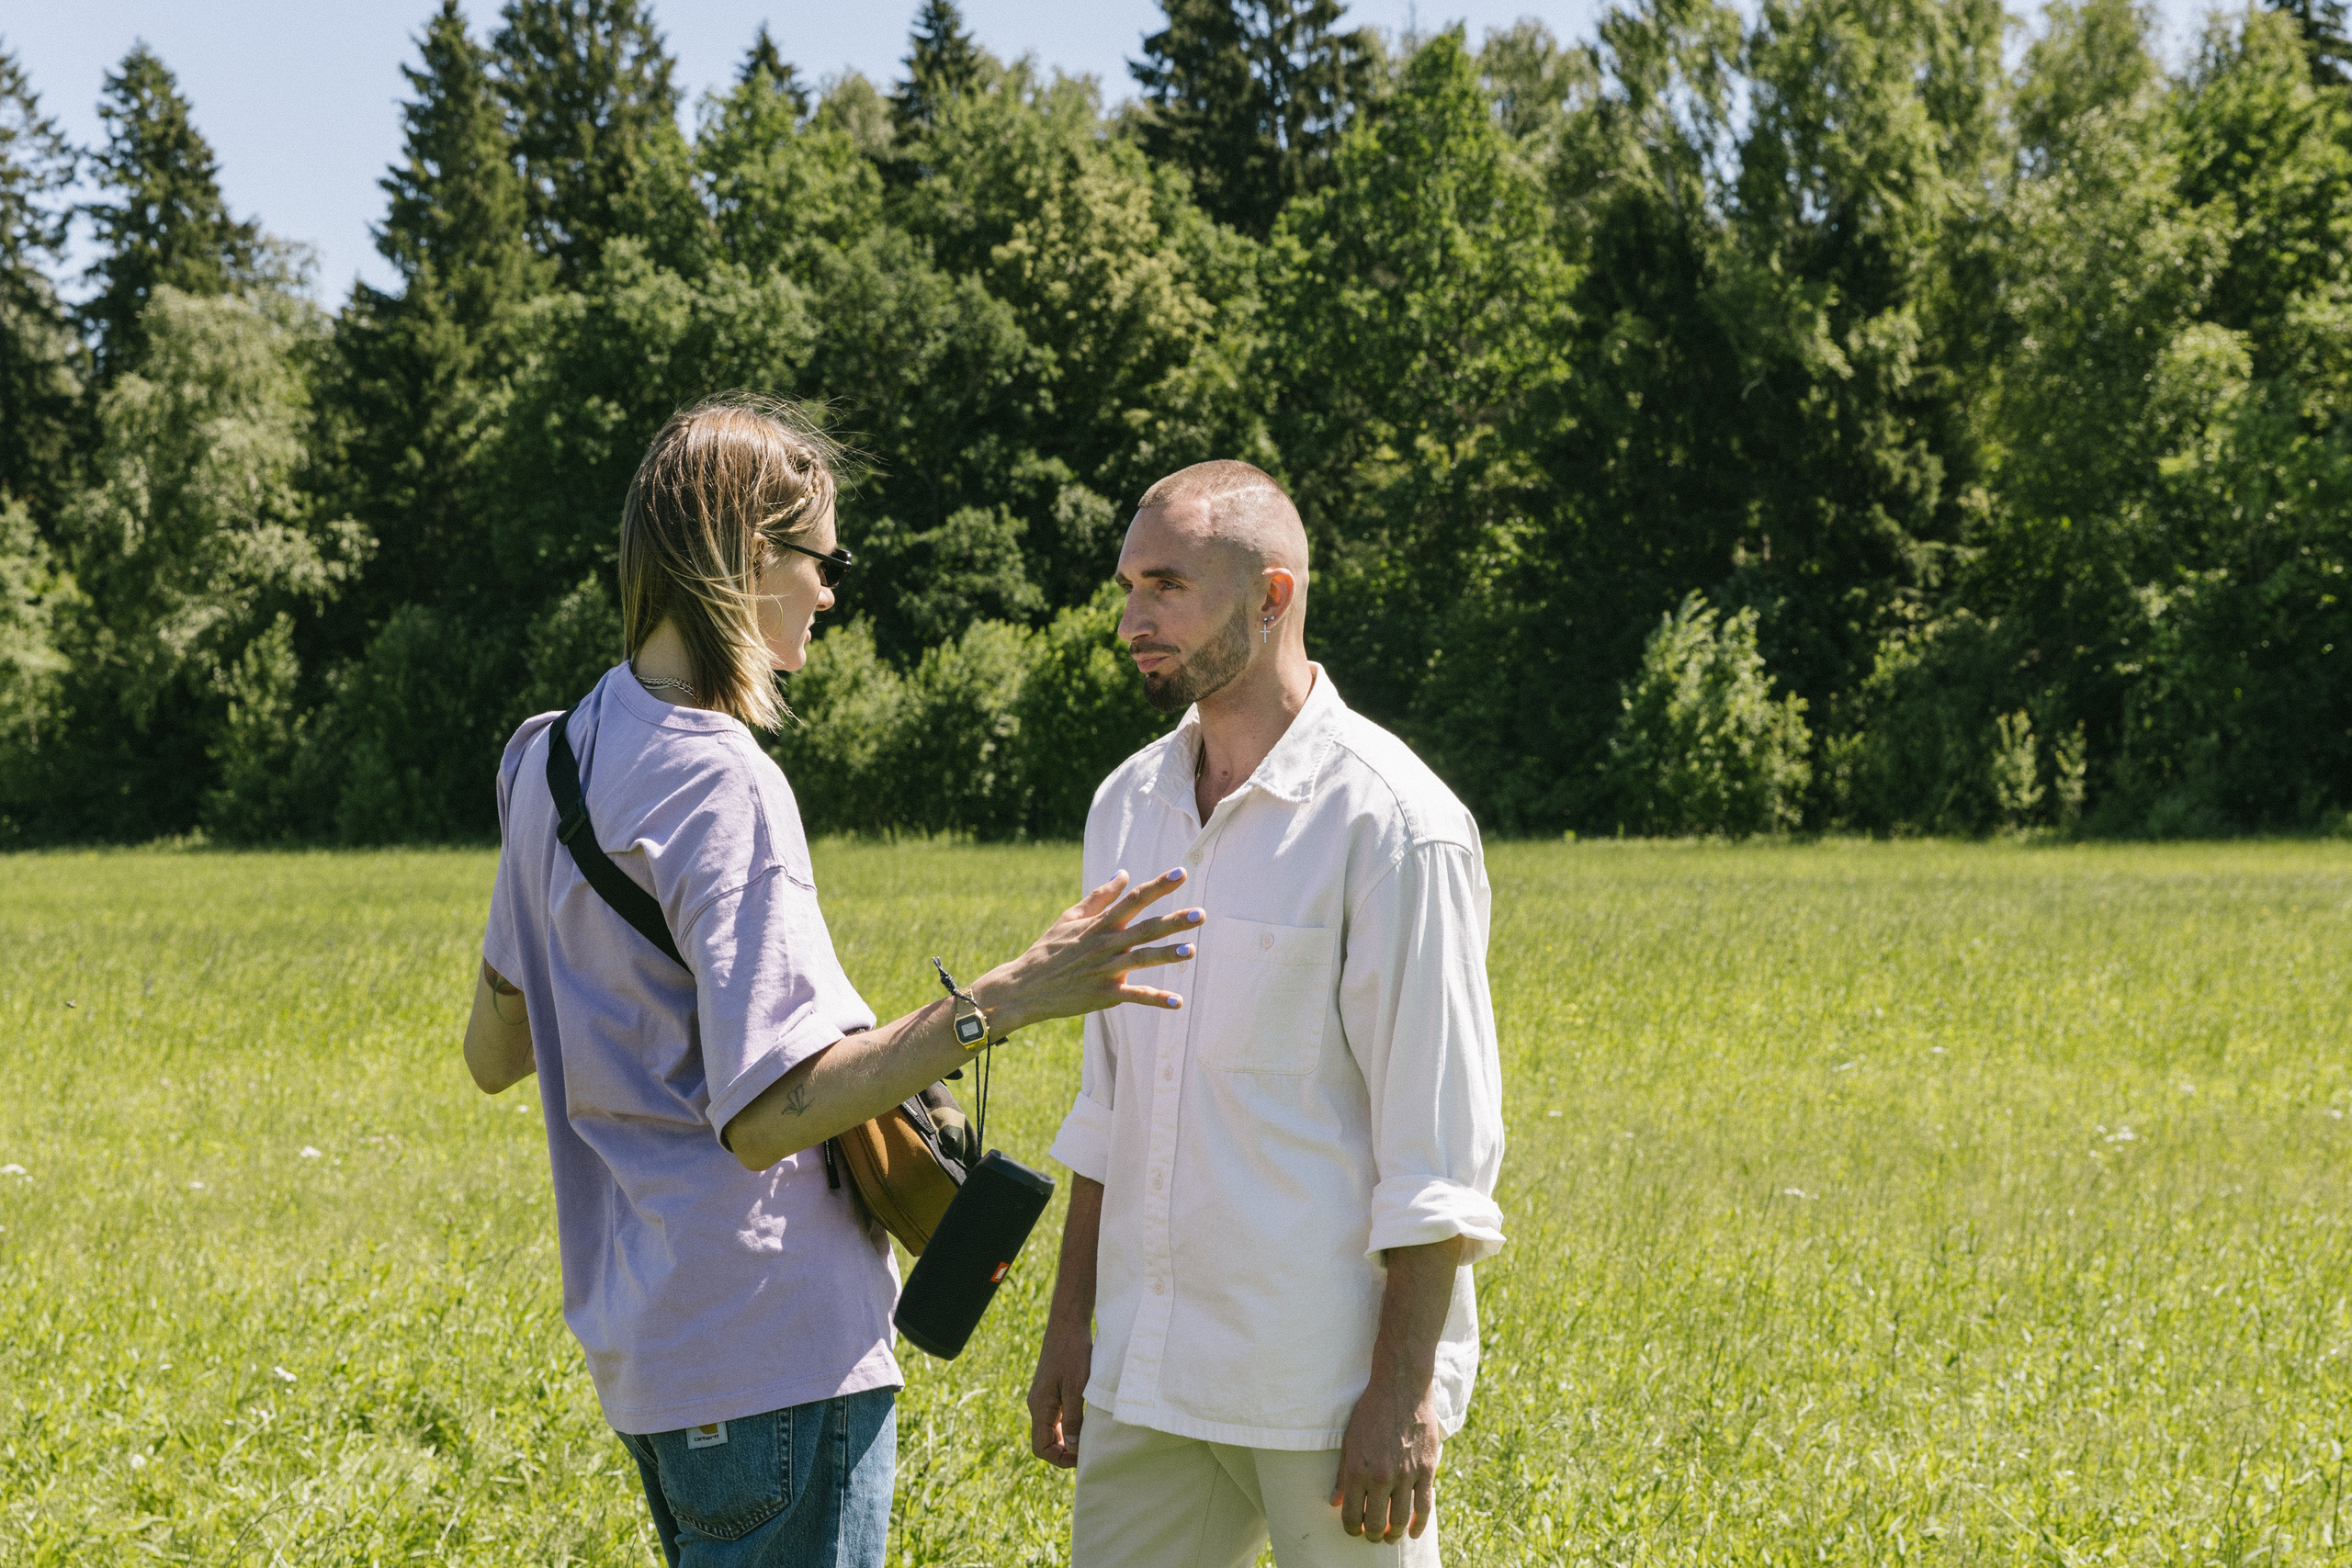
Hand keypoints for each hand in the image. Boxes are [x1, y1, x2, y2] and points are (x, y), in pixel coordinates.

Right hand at [981, 868, 1201, 1035]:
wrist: (1024, 987)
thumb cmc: (1048, 949)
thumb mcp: (1069, 918)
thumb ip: (1099, 896)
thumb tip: (1123, 873)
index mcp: (1099, 923)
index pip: (1133, 899)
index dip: (1158, 886)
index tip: (1181, 874)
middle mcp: (1105, 943)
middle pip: (1144, 928)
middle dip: (1173, 921)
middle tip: (1200, 914)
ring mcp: (1105, 970)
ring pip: (1141, 959)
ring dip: (1167, 955)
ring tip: (1191, 951)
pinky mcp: (1103, 995)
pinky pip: (1134, 996)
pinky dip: (1156, 999)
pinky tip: (1178, 1001)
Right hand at [1027, 1320, 1092, 1467]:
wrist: (1067, 1325)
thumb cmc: (1073, 1354)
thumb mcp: (1076, 1388)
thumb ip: (1073, 1420)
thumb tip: (1072, 1448)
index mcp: (1040, 1407)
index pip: (1041, 1448)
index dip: (1060, 1459)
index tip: (1082, 1457)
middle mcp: (1038, 1405)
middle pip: (1045, 1441)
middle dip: (1064, 1451)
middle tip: (1088, 1451)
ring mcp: (1043, 1397)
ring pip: (1051, 1429)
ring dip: (1067, 1438)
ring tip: (1089, 1439)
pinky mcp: (1051, 1390)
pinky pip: (1056, 1416)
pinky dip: (1068, 1425)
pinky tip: (1085, 1421)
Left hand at [1329, 1382, 1441, 1542]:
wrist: (1401, 1388)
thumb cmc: (1371, 1412)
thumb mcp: (1349, 1441)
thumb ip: (1343, 1475)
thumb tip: (1335, 1502)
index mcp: (1358, 1469)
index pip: (1351, 1515)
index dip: (1351, 1528)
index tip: (1353, 1530)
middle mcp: (1381, 1476)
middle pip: (1376, 1523)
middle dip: (1371, 1535)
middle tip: (1372, 1536)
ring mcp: (1406, 1475)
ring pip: (1400, 1520)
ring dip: (1394, 1534)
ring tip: (1390, 1537)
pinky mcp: (1427, 1470)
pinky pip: (1424, 1507)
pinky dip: (1418, 1525)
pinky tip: (1412, 1532)